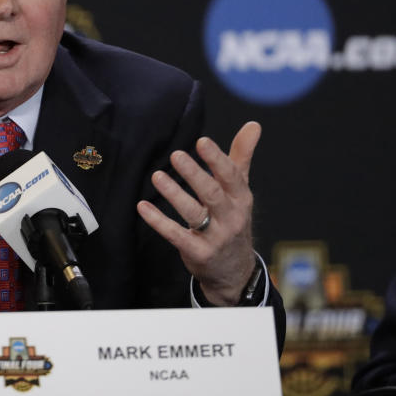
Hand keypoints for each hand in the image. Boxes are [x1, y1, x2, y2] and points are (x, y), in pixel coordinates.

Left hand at [136, 121, 260, 305]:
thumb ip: (241, 157)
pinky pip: (176, 236)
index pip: (231, 176)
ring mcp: (215, 237)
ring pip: (194, 214)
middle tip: (176, 155)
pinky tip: (142, 207)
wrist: (235, 271)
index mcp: (241, 198)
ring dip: (175, 194)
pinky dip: (158, 222)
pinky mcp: (198, 253)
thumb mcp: (241, 190)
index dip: (217, 159)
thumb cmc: (233, 220)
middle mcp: (231, 217)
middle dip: (195, 174)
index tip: (202, 141)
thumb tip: (253, 124)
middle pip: (213, 194)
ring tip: (157, 176)